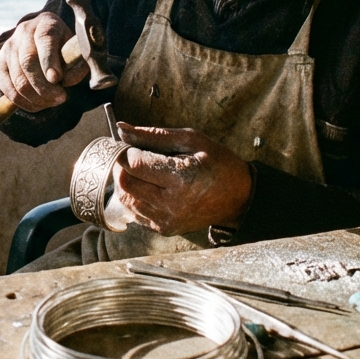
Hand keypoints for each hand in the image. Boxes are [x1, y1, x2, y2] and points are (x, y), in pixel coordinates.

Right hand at [0, 12, 89, 111]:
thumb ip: (76, 65)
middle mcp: (24, 31)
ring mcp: (8, 46)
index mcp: (46, 23)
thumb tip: (65, 81)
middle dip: (44, 86)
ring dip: (36, 98)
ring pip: (18, 79)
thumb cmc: (63, 47)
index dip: (49, 61)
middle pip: (27, 62)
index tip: (56, 79)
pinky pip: (7, 88)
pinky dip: (23, 102)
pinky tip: (38, 104)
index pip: (45, 40)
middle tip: (61, 98)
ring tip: (52, 102)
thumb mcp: (75, 51)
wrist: (42, 39)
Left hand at [113, 122, 252, 235]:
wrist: (238, 197)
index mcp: (182, 178)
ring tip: (142, 170)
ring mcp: (167, 220)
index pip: (135, 164)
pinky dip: (135, 197)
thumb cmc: (217, 163)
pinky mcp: (164, 229)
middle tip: (133, 155)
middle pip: (125, 183)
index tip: (129, 144)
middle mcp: (172, 204)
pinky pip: (135, 212)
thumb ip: (153, 135)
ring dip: (126, 181)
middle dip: (122, 166)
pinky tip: (149, 187)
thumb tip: (122, 129)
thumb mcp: (191, 140)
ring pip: (126, 199)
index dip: (125, 151)